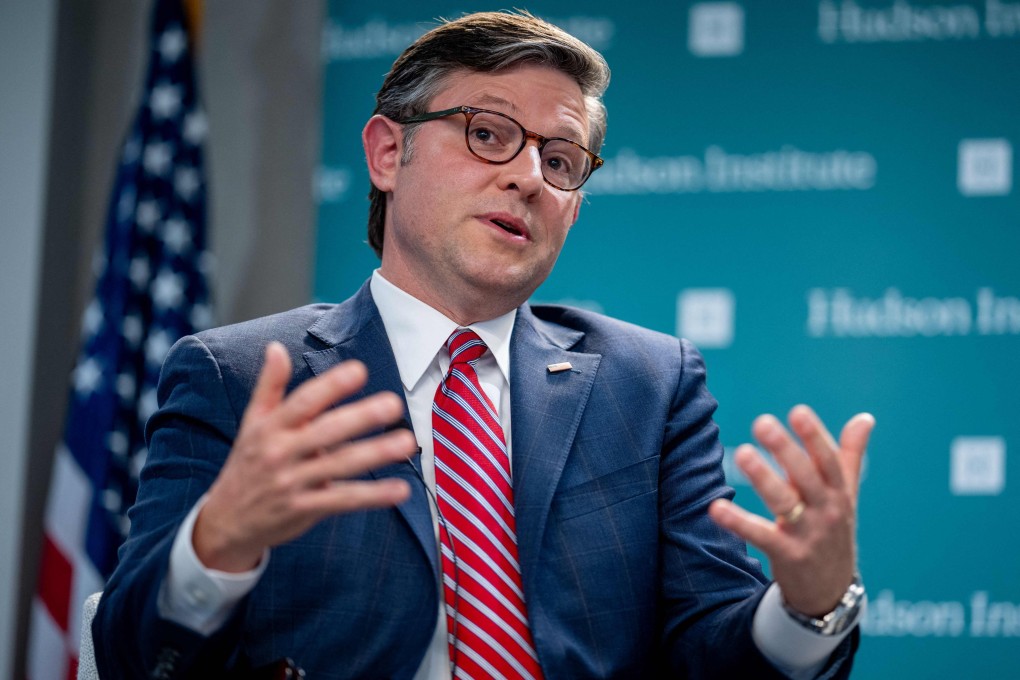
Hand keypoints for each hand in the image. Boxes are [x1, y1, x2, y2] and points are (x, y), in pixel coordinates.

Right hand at [193, 342, 417, 571]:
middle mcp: (281, 453)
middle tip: (393, 404)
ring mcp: (293, 483)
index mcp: (271, 427)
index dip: (331, 386)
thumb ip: (269, 385)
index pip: (303, 402)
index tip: (359, 370)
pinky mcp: (305, 509)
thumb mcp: (252, 422)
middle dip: (361, 417)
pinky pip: (344, 501)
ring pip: (340, 465)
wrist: (227, 521)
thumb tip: (276, 348)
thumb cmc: (248, 464)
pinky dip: (373, 496)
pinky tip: (400, 489)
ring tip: (406, 442)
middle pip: (326, 431)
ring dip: (375, 453)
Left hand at [708, 405, 874, 615]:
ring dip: (764, 478)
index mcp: (839, 493)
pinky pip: (761, 536)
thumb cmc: (833, 531)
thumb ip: (849, 455)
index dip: (815, 437)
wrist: (831, 591)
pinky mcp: (787, 555)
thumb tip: (865, 417)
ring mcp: (808, 534)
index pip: (829, 461)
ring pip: (785, 502)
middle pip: (806, 476)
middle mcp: (826, 511)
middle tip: (762, 422)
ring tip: (743, 453)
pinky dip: (738, 522)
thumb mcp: (846, 495)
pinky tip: (715, 507)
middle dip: (786, 450)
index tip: (798, 412)